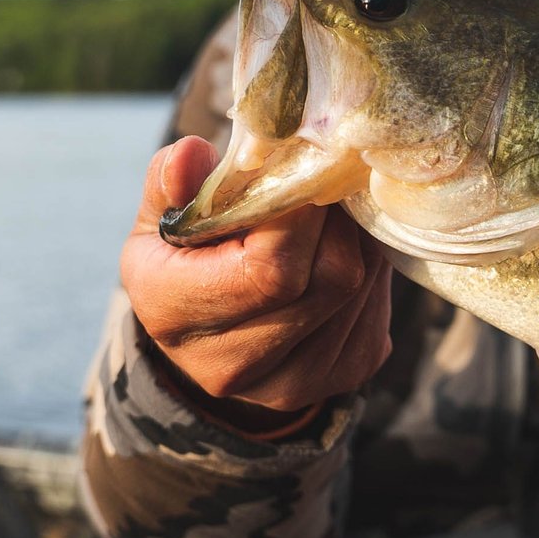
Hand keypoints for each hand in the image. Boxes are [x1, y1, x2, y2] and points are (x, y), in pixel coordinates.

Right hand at [121, 136, 392, 415]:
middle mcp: (231, 365)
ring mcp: (291, 384)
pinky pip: (376, 309)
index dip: (303, 211)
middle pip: (331, 277)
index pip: (270, 267)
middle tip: (326, 184)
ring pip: (362, 289)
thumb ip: (171, 183)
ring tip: (329, 218)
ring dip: (358, 240)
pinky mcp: (340, 380)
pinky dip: (369, 271)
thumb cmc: (181, 261)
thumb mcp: (162, 218)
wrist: (202, 336)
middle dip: (338, 219)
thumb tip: (192, 153)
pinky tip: (338, 253)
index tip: (304, 171)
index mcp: (174, 314)